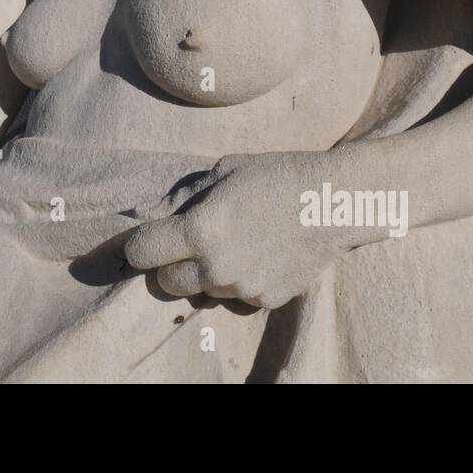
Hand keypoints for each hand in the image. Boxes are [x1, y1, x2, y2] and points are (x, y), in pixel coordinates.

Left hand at [122, 153, 346, 309]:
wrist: (333, 202)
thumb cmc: (274, 176)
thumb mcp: (221, 172)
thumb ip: (179, 198)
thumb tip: (140, 214)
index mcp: (200, 230)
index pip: (142, 252)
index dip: (139, 244)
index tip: (146, 238)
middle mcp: (217, 266)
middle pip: (166, 283)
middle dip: (170, 264)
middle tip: (188, 242)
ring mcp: (242, 288)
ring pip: (202, 291)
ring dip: (204, 273)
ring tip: (232, 242)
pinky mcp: (264, 300)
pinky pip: (235, 296)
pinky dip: (237, 281)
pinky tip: (256, 254)